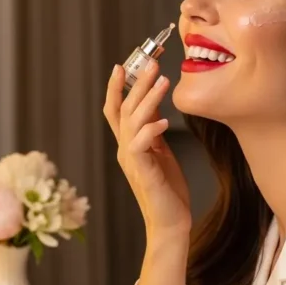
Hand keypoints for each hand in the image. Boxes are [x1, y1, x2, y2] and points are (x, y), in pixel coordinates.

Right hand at [104, 61, 191, 235]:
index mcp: (128, 144)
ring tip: (162, 80)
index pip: (115, 110)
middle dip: (136, 83)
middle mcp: (125, 150)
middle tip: (151, 62)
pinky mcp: (144, 172)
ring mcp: (132, 161)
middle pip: (124, 109)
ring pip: (133, 122)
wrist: (170, 222)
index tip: (122, 65)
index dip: (116, 88)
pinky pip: (141, 145)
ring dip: (147, 99)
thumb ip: (153, 132)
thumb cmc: (167, 189)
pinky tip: (165, 121)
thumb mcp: (161, 152)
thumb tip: (154, 110)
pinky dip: (151, 130)